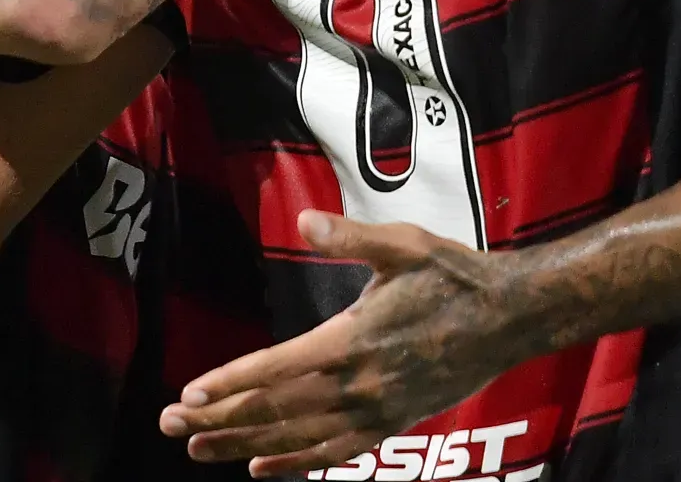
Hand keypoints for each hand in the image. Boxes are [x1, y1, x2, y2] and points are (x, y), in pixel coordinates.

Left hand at [159, 212, 535, 475]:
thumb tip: (304, 223)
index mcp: (353, 340)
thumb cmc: (454, 276)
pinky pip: (333, 452)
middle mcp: (358, 385)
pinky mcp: (392, 423)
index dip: (229, 382)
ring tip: (198, 450)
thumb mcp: (404, 245)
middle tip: (170, 427)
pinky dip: (294, 463)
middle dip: (219, 418)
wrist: (510, 318)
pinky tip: (261, 467)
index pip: (276, 368)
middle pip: (276, 409)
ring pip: (296, 437)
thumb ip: (350, 238)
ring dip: (243, 444)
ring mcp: (375, 411)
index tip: (186, 395)